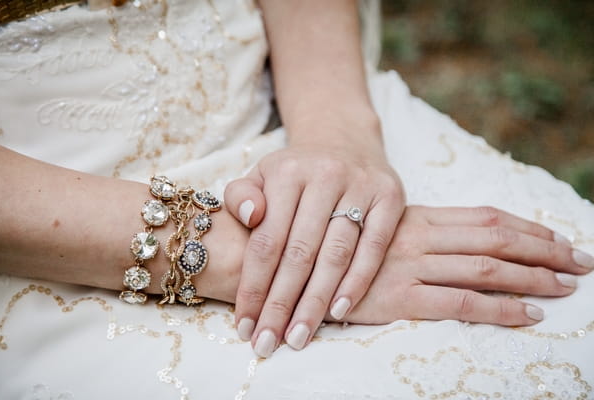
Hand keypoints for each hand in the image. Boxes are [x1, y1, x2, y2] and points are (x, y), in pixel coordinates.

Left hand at [224, 118, 404, 356]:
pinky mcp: (390, 197)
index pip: (266, 240)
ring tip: (298, 336)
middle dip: (281, 304)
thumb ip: (241, 196)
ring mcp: (361, 185)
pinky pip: (374, 246)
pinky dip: (357, 281)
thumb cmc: (296, 172)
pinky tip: (339, 312)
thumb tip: (248, 217)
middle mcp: (324, 175)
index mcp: (287, 172)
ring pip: (335, 254)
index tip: (245, 325)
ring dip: (316, 301)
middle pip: (299, 252)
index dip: (254, 287)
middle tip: (268, 344)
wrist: (343, 141)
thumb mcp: (261, 175)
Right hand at [342, 206, 592, 324]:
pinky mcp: (399, 298)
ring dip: (532, 277)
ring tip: (566, 286)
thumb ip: (419, 229)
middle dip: (545, 250)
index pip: (485, 216)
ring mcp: (410, 266)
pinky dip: (500, 308)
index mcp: (417, 216)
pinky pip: (460, 303)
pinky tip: (528, 315)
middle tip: (582, 261)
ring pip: (485, 268)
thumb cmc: (340, 248)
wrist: (297, 267)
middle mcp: (420, 237)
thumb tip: (466, 239)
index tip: (560, 236)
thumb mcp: (381, 228)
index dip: (528, 226)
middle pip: (495, 239)